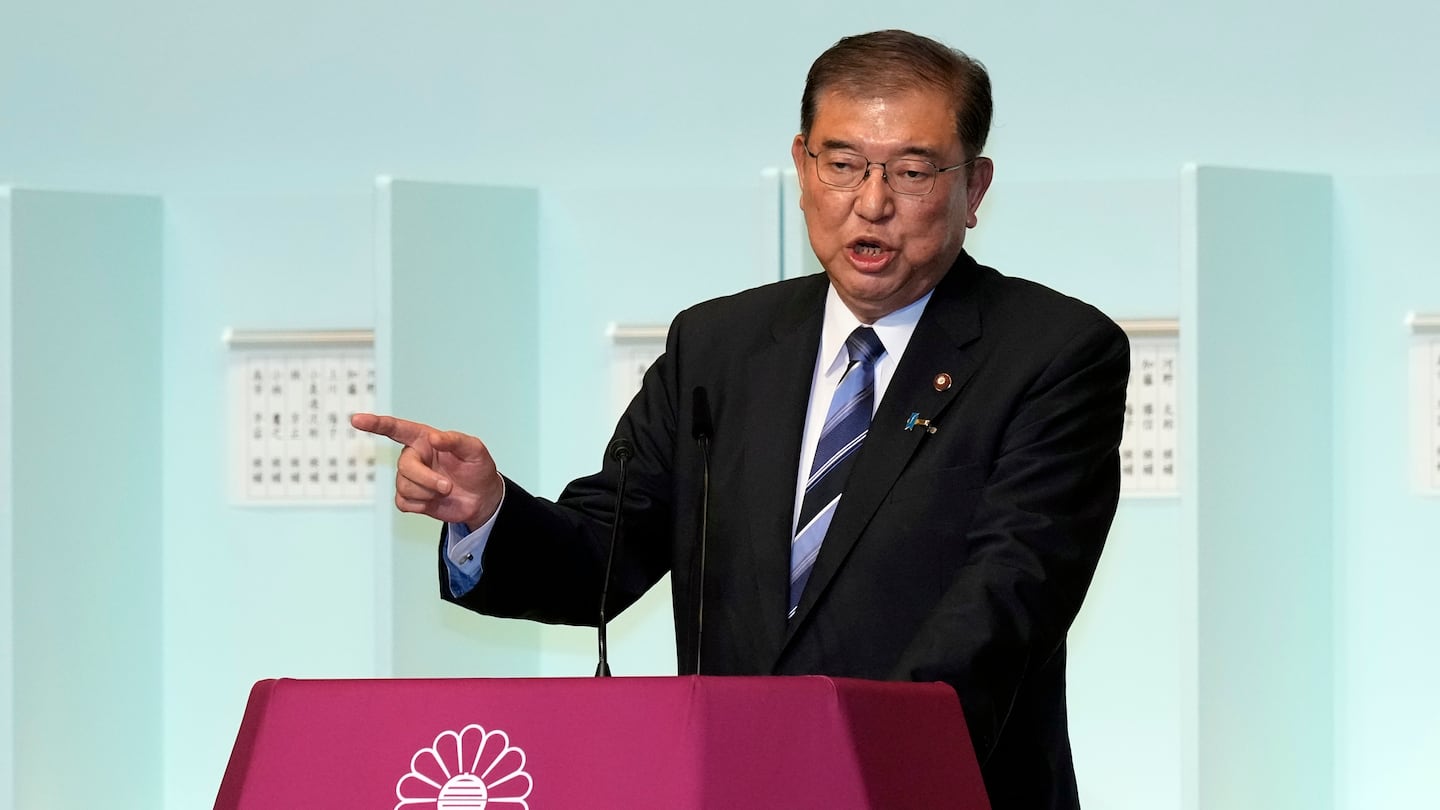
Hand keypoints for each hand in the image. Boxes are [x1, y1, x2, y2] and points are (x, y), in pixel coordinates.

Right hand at [350, 412, 503, 527]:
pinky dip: (421, 505)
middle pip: (404, 467)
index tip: (356, 420)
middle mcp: (413, 456)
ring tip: (446, 490)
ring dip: (428, 492)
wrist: (482, 498)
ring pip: (404, 486)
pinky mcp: (410, 498)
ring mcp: (409, 478)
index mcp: (424, 439)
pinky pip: (403, 502)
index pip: (396, 429)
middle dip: (426, 479)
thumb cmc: (477, 469)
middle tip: (448, 486)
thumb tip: (434, 438)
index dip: (375, 424)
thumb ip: (456, 440)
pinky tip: (434, 501)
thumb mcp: (475, 450)